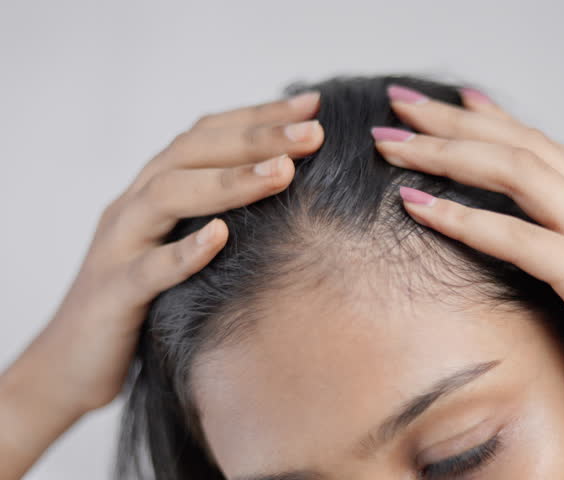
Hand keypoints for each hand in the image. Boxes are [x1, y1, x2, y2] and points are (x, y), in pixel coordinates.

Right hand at [8, 91, 323, 414]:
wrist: (70, 364)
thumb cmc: (145, 301)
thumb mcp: (184, 245)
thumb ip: (220, 213)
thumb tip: (290, 188)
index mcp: (156, 188)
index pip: (209, 135)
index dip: (259, 116)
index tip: (313, 105)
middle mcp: (135, 205)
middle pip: (193, 152)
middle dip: (257, 138)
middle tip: (314, 132)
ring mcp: (119, 246)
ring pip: (168, 196)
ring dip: (228, 182)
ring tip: (283, 172)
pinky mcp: (112, 295)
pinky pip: (146, 270)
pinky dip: (183, 253)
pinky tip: (221, 238)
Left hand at [371, 85, 563, 478]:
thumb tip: (544, 281)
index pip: (548, 152)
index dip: (498, 122)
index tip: (457, 101)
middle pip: (523, 146)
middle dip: (455, 121)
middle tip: (400, 102)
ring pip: (518, 174)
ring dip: (447, 153)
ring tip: (390, 144)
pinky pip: (521, 239)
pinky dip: (463, 218)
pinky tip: (416, 206)